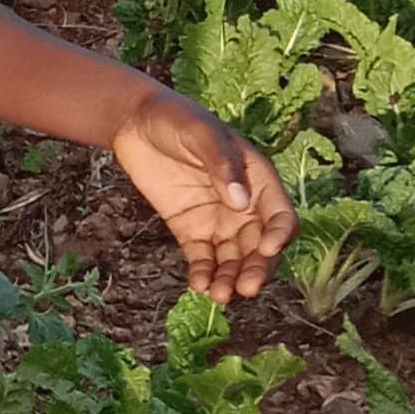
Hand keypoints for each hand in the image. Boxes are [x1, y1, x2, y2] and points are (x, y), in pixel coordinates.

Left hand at [110, 85, 294, 301]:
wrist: (134, 121)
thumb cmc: (176, 118)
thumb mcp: (200, 133)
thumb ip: (221, 164)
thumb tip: (241, 202)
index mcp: (258, 180)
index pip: (280, 216)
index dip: (279, 235)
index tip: (268, 248)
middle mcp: (243, 207)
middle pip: (259, 247)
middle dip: (256, 269)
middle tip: (245, 288)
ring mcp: (217, 221)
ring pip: (233, 259)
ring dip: (230, 279)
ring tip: (218, 295)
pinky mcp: (191, 231)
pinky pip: (203, 259)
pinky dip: (204, 274)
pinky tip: (199, 285)